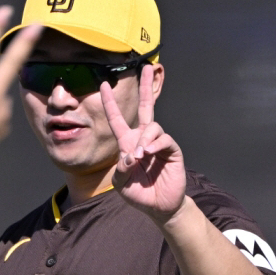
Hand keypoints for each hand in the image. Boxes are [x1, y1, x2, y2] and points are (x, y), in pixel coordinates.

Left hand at [100, 65, 185, 224]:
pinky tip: (149, 153)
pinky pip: (163, 139)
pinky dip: (155, 144)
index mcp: (128, 145)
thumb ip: (120, 170)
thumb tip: (131, 155)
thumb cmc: (139, 194)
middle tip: (146, 68)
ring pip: (152, 126)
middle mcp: (144, 139)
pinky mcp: (171, 150)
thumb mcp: (121, 184)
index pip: (118, 121)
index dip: (111, 104)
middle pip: (146, 107)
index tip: (104, 85)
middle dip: (146, 87)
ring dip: (144, 139)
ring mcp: (159, 143)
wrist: (159, 207)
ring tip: (141, 156)